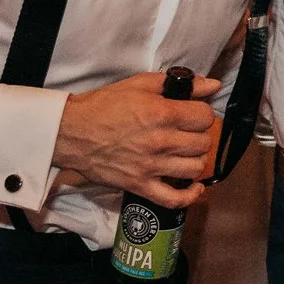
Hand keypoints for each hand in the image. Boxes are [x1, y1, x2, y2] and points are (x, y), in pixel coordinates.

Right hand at [53, 72, 223, 206]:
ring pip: (195, 168)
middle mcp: (160, 141)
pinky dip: (190, 195)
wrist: (71, 131)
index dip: (202, 114)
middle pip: (203, 143)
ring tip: (185, 152)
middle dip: (199, 135)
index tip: (193, 114)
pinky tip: (194, 186)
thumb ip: (181, 84)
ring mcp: (151, 166)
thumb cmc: (104, 106)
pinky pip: (174, 199)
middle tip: (187, 132)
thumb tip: (212, 85)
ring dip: (195, 159)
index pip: (205, 117)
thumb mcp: (141, 84)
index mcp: (162, 114)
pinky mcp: (140, 185)